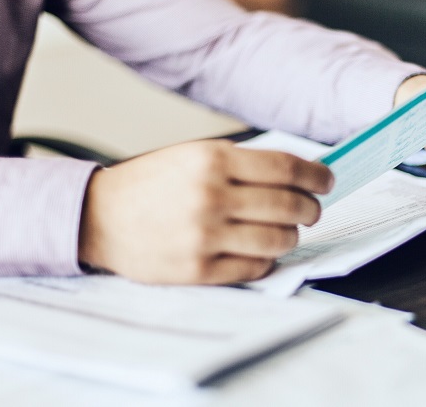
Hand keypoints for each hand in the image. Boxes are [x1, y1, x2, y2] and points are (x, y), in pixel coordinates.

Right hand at [78, 140, 332, 284]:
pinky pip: (255, 268)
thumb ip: (242, 164)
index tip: (327, 181)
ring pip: (278, 239)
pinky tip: (258, 251)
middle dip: (310, 209)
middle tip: (311, 210)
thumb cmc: (151, 184)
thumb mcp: (193, 155)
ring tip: (283, 231)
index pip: (286, 167)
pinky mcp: (198, 269)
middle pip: (289, 205)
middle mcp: (211, 196)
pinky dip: (265, 260)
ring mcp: (204, 236)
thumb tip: (297, 173)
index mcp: (212, 160)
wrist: (98, 216)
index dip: (316, 175)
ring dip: (290, 236)